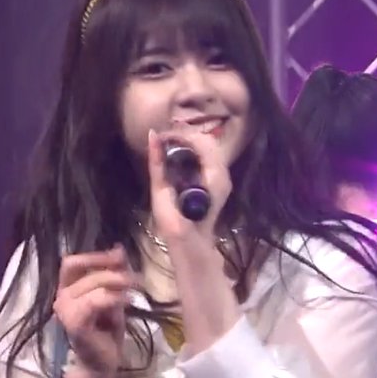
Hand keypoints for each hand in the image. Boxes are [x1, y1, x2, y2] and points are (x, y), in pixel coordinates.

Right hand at [53, 246, 132, 374]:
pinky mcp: (75, 324)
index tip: (119, 255)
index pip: (72, 263)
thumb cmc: (106, 329)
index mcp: (66, 288)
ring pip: (93, 286)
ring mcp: (65, 312)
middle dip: (114, 273)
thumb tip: (119, 248)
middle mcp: (61, 298)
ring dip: (116, 284)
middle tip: (136, 279)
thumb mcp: (113, 295)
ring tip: (133, 292)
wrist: (102, 362)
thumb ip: (114, 272)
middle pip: (87, 273)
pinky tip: (129, 301)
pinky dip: (115, 298)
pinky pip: (96, 302)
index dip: (95, 256)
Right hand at [147, 124, 232, 247]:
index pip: (200, 142)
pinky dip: (195, 152)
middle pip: (207, 142)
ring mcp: (223, 178)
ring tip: (169, 143)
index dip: (180, 134)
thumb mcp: (162, 190)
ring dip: (190, 142)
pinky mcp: (220, 183)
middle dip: (185, 135)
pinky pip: (209, 159)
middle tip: (164, 137)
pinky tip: (180, 154)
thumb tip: (152, 136)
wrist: (191, 243)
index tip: (161, 135)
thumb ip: (157, 162)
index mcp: (213, 174)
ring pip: (210, 148)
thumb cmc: (176, 220)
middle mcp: (222, 173)